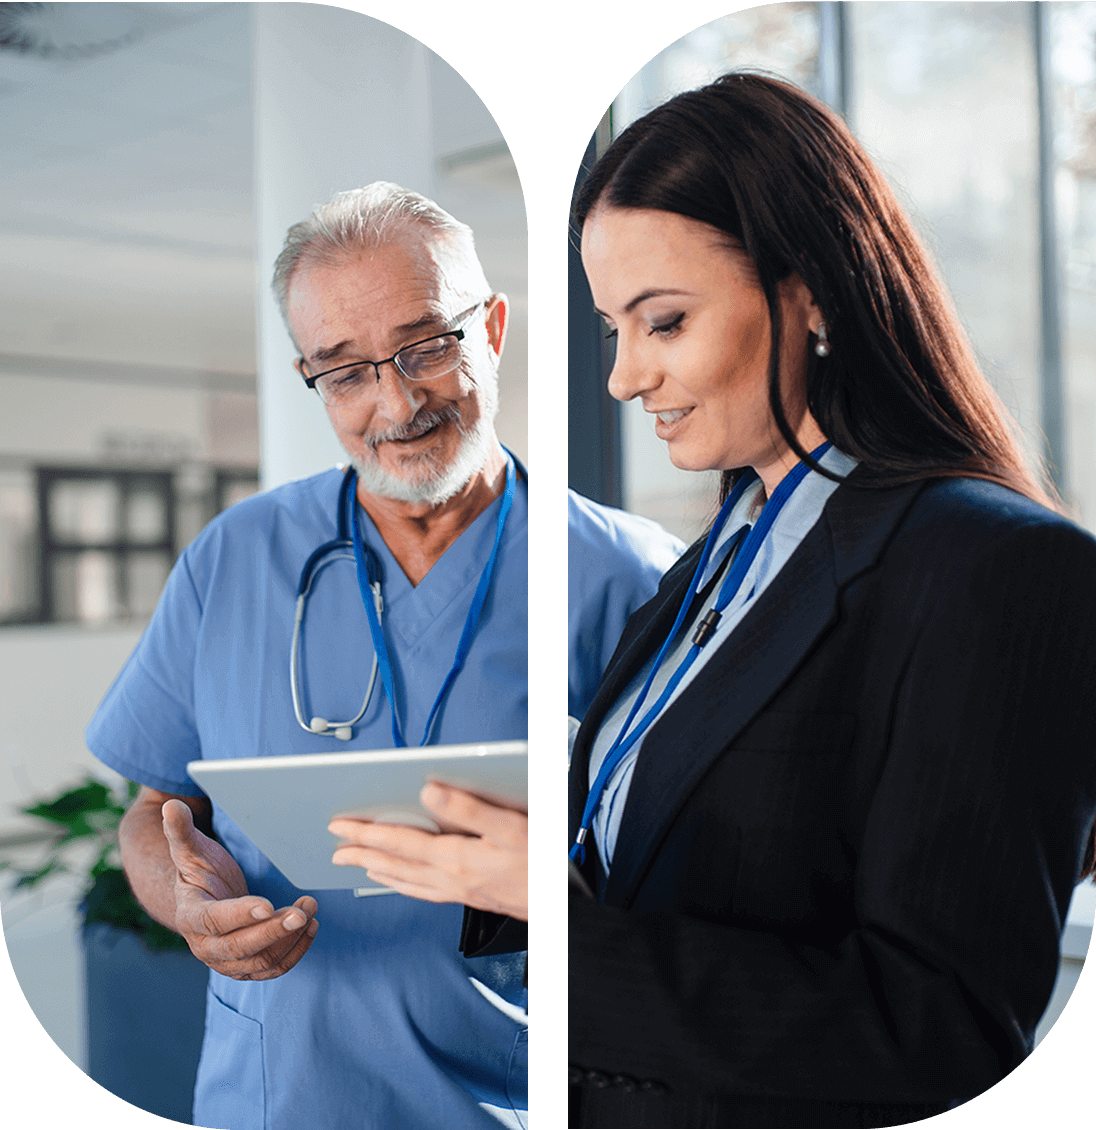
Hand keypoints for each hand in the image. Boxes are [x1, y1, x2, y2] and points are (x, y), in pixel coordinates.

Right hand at [162, 799, 318, 979]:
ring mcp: (226, 960)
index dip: (240, 914)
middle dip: (273, 931)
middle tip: (301, 912)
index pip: (214, 920)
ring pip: (260, 960)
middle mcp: (205, 945)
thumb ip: (180, 831)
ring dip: (289, 939)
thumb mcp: (190, 850)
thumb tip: (171, 805)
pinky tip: (310, 928)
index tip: (267, 904)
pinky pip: (272, 969)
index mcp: (191, 915)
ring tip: (310, 912)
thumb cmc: (199, 872)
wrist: (202, 901)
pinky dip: (294, 952)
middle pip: (240, 947)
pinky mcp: (246, 966)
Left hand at [329, 784, 527, 920]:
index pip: (399, 841)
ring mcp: (456, 890)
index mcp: (454, 857)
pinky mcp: (466, 897)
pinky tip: (399, 883)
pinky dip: (402, 886)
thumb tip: (428, 791)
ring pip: (405, 881)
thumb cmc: (538, 863)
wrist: (558, 904)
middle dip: (362, 854)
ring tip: (357, 865)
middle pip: (394, 864)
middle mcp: (448, 878)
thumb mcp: (508, 826)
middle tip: (335, 849)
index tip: (340, 825)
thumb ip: (467, 807)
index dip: (367, 832)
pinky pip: (422, 892)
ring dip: (377, 871)